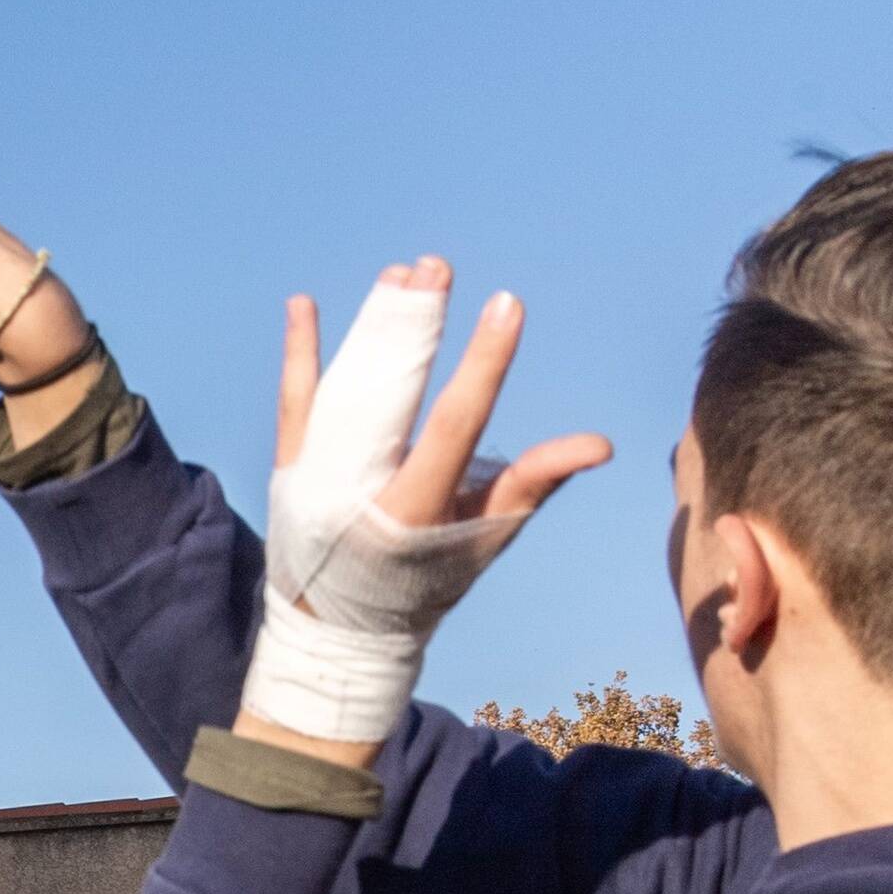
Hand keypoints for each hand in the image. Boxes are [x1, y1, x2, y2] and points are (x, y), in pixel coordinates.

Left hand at [240, 262, 612, 756]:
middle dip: (414, 325)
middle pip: (390, 392)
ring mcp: (319, 475)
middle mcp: (362, 487)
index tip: (506, 304)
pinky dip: (299, 354)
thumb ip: (534, 484)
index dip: (484, 363)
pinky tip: (302, 304)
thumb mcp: (485, 539)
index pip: (457, 422)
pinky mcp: (291, 466)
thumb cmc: (428, 579)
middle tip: (436, 267)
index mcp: (418, 505)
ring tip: (401, 274)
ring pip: (344, 386)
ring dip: (371, 326)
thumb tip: (600, 445)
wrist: (338, 626)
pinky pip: (294, 401)